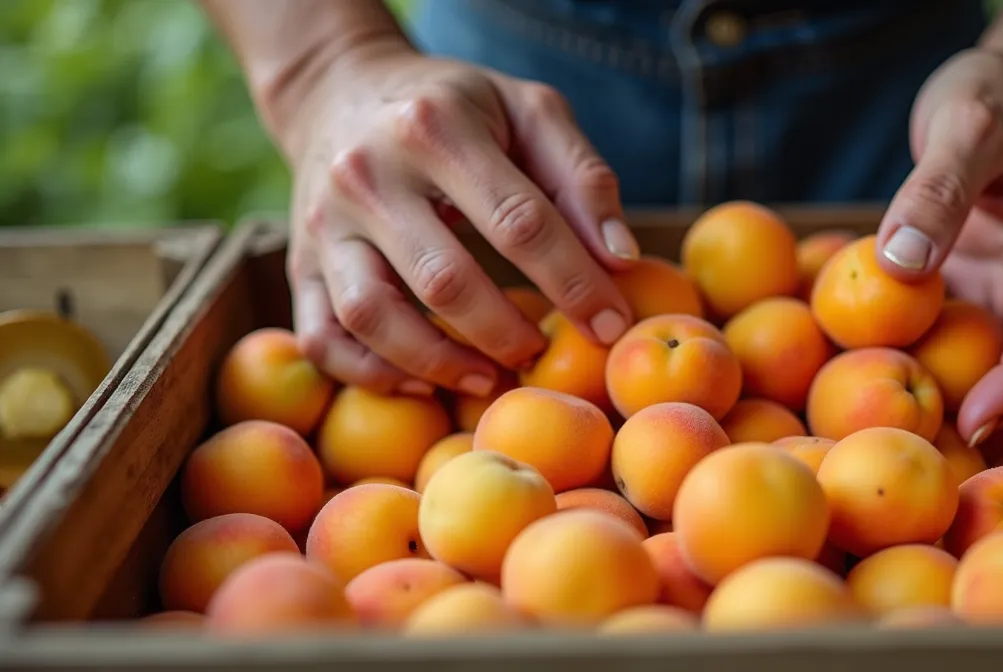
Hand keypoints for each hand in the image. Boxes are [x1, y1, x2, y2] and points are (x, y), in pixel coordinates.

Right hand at [278, 41, 639, 397]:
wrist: (341, 88)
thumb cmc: (456, 106)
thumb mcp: (529, 112)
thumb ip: (583, 179)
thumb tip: (621, 261)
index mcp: (436, 127)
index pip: (517, 221)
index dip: (573, 281)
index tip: (611, 324)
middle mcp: (368, 175)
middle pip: (444, 279)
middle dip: (507, 332)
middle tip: (543, 354)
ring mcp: (322, 224)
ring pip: (373, 316)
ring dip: (439, 363)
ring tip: (491, 377)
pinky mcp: (300, 264)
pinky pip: (325, 337)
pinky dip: (372, 375)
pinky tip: (423, 384)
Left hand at [874, 48, 1002, 445]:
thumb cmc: (994, 91)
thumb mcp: (963, 125)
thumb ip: (935, 191)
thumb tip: (900, 267)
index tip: (977, 421)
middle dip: (992, 406)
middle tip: (934, 453)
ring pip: (999, 353)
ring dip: (960, 391)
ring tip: (910, 439)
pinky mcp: (987, 282)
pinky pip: (964, 330)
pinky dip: (932, 355)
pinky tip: (885, 385)